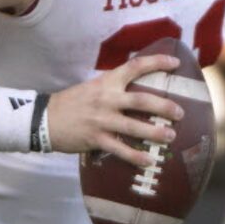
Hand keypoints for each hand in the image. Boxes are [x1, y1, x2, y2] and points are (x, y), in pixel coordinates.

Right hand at [47, 53, 183, 165]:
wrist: (44, 118)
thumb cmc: (70, 103)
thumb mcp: (92, 87)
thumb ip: (112, 88)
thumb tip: (135, 92)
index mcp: (106, 82)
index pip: (135, 66)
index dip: (157, 62)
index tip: (175, 64)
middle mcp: (106, 99)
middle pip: (142, 101)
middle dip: (164, 107)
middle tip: (180, 114)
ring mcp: (101, 120)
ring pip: (134, 127)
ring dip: (155, 133)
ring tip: (170, 137)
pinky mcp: (96, 139)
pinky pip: (120, 149)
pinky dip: (135, 156)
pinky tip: (149, 161)